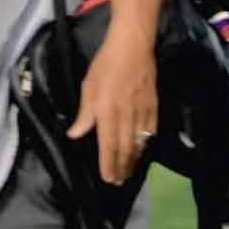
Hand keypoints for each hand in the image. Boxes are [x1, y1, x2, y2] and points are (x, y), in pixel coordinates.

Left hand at [68, 24, 156, 184]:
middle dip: (122, 167)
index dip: (109, 165)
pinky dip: (147, 142)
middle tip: (119, 181)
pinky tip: (144, 148)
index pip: (108, 146)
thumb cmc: (105, 65)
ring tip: (130, 170)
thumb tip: (75, 134)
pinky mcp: (153, 106)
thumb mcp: (88, 87)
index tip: (108, 179)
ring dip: (134, 159)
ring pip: (139, 142)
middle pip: (125, 149)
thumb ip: (85, 114)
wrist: (132, 47)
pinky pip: (151, 130)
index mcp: (108, 113)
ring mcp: (142, 112)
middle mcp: (126, 116)